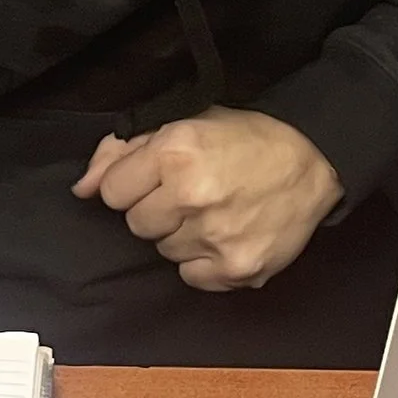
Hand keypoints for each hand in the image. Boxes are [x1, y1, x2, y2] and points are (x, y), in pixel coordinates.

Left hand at [73, 109, 340, 290]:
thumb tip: (82, 187)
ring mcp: (213, 236)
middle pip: (135, 224)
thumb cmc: (249, 138)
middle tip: (191, 192)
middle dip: (156, 208)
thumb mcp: (186, 122)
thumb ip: (125, 149)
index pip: (111, 191)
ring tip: (214, 210)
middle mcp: (190, 195)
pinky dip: (203, 260)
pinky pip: (190, 276)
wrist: (315, 162)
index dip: (133, 182)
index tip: (158, 176)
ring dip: (181, 234)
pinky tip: (226, 234)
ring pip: (163, 251)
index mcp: (175, 150)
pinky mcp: (234, 268)